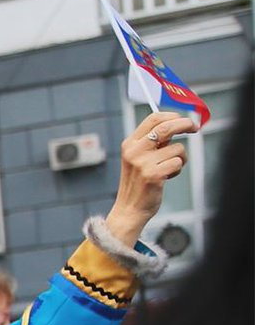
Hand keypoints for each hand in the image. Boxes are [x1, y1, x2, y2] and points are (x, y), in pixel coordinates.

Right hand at [106, 112, 197, 245]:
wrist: (129, 209)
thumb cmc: (138, 182)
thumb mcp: (138, 158)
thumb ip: (153, 142)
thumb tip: (176, 124)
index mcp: (129, 144)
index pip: (153, 118)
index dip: (172, 116)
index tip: (183, 120)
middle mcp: (134, 151)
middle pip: (167, 127)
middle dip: (185, 124)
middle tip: (195, 128)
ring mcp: (142, 163)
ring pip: (177, 148)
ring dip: (180, 158)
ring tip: (168, 169)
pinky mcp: (153, 175)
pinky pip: (177, 163)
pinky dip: (176, 170)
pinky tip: (166, 178)